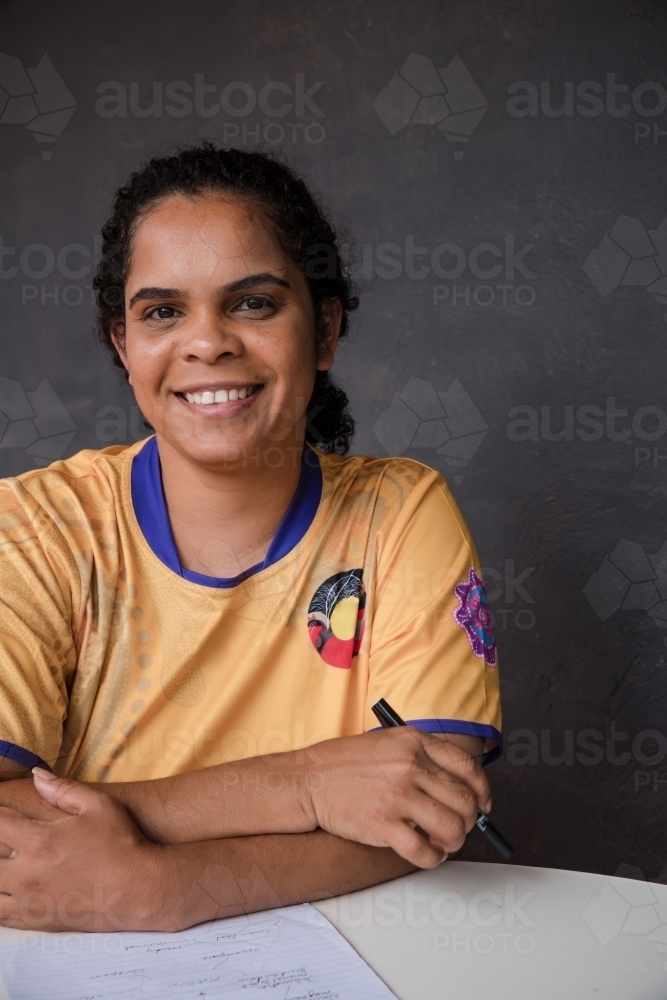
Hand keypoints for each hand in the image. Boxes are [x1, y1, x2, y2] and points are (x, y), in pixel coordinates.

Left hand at [0, 771, 175, 931]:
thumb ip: (63, 789)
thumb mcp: (98, 805)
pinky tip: (5, 888)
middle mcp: (27, 874)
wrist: (139, 889)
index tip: (0, 810)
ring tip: (6, 862)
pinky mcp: (36, 921)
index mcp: (39, 842)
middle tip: (4, 836)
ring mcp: (29, 901)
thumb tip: (35, 775)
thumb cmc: (122, 844)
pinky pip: (0, 914)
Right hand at [299, 728, 490, 867]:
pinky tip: (428, 854)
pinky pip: (424, 850)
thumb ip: (420, 757)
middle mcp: (410, 766)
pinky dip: (433, 858)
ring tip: (444, 843)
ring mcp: (398, 796)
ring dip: (455, 841)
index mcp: (413, 742)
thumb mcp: (387, 743)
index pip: (466, 765)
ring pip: (452, 826)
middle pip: (464, 799)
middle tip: (460, 826)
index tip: (483, 802)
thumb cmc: (343, 763)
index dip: (481, 789)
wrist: (308, 780)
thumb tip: (455, 787)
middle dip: (469, 819)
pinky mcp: (383, 825)